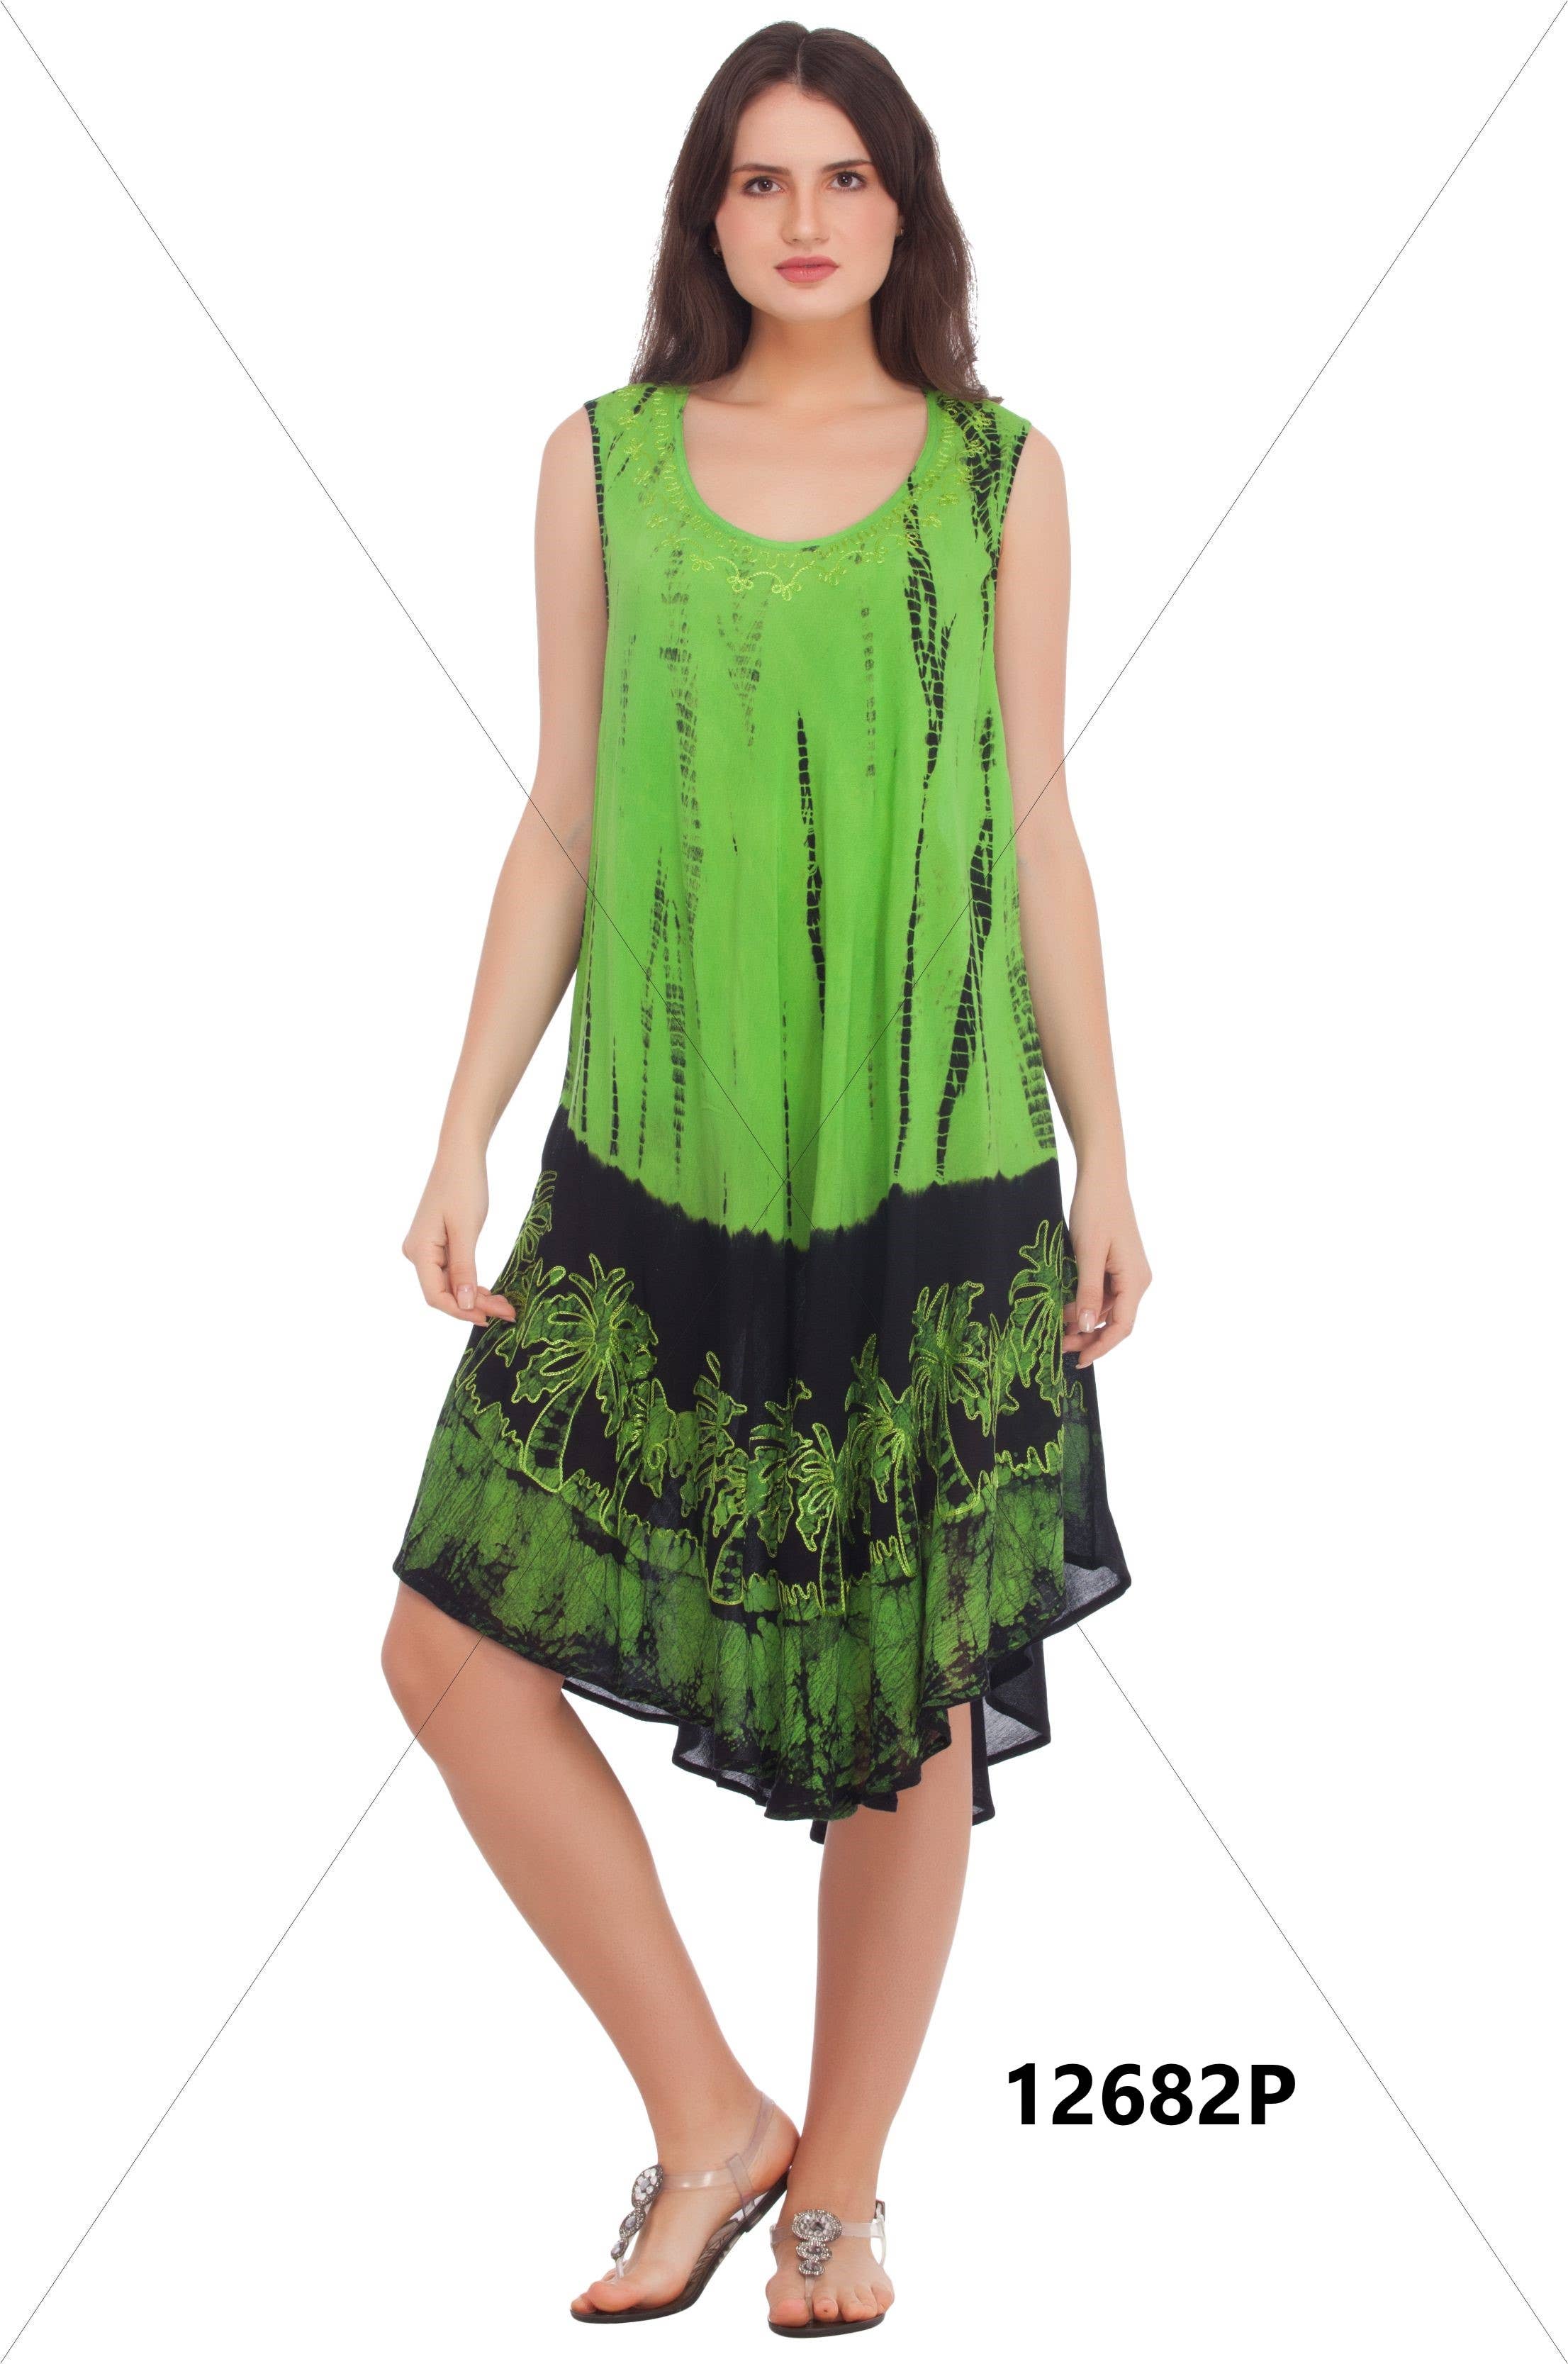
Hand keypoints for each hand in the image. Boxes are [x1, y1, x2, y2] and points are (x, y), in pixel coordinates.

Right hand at [401, 1154, 516, 1325]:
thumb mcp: (466, 1230)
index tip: (489, 1318)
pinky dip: (471, 1284)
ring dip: (476, 1298)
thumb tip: (464, 1305)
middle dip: (475, 1306)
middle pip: (443, 1293)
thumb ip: (463, 1269)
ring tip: (505, 1306)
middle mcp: (417, 1254)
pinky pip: (452, 1272)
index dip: (461, 1312)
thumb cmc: (463, 1187)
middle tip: (508, 1314)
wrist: (460, 1156)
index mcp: (419, 1251)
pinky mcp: (437, 1244)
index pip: (436, 1296)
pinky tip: (490, 1292)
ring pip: (449, 1285)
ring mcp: (426, 1249)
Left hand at [1063, 1172, 1150, 1368]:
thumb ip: (1088, 1291)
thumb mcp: (1087, 1252)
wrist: (1102, 1177)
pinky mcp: (1118, 1264)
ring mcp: (1128, 1272)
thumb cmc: (1096, 1210)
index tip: (1080, 1361)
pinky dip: (1086, 1304)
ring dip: (1085, 1321)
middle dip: (1089, 1337)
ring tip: (1058, 1329)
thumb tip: (1088, 1328)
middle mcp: (1137, 1280)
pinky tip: (1066, 1307)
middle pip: (1116, 1321)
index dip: (1101, 1347)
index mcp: (1135, 1280)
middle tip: (1060, 1347)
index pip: (1122, 1327)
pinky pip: (1104, 1293)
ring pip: (1108, 1309)